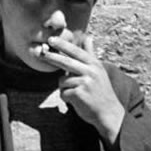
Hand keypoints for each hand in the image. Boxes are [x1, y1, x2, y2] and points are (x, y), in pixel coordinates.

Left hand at [35, 33, 124, 147]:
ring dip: (64, 89)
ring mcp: (85, 83)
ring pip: (63, 81)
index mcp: (94, 64)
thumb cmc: (101, 91)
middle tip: (41, 54)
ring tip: (75, 94)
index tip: (51, 39)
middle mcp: (90, 71)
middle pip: (66, 62)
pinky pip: (63, 93)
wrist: (109, 113)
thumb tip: (88, 37)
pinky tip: (75, 102)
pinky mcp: (79, 94)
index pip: (76, 52)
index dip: (63, 45)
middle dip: (52, 57)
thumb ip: (91, 54)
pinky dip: (66, 98)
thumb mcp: (98, 70)